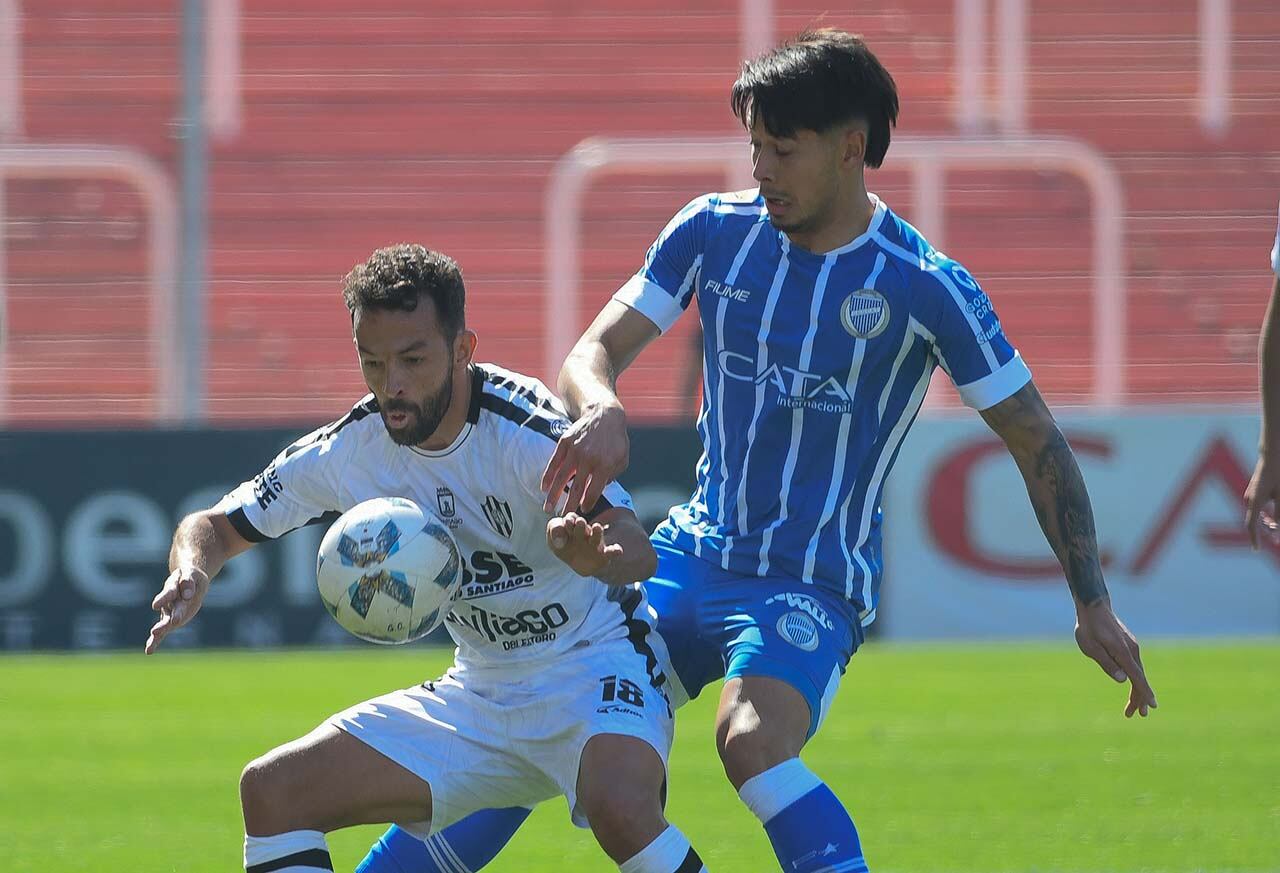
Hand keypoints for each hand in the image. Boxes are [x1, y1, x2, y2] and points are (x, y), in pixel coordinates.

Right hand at [145, 565, 210, 653]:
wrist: (187, 579)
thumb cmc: (192, 576)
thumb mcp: (193, 575)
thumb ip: (188, 583)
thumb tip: (187, 595)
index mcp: (174, 586)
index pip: (170, 592)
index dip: (164, 598)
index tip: (155, 606)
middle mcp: (168, 600)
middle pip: (169, 610)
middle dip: (168, 619)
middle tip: (162, 627)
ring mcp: (168, 611)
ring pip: (164, 622)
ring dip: (160, 630)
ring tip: (154, 636)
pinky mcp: (170, 620)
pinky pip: (163, 631)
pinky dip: (156, 640)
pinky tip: (149, 651)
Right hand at [540, 402, 628, 513]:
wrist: (604, 414)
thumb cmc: (615, 440)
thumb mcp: (622, 459)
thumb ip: (613, 476)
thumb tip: (599, 491)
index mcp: (605, 465)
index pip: (594, 491)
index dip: (588, 504)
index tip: (583, 512)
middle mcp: (588, 459)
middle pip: (576, 489)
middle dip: (569, 506)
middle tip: (564, 519)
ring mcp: (575, 451)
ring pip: (561, 478)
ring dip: (553, 496)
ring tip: (547, 508)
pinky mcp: (564, 443)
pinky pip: (554, 463)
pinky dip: (548, 476)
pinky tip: (544, 488)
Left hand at [546, 512, 622, 577]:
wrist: (580, 564)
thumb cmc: (565, 546)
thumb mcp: (554, 539)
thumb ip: (555, 533)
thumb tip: (559, 540)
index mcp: (572, 526)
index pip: (570, 520)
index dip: (569, 520)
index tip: (567, 521)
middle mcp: (584, 533)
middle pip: (582, 528)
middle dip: (580, 526)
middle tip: (579, 522)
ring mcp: (594, 544)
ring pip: (596, 537)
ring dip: (596, 533)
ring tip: (596, 527)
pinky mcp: (603, 555)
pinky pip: (610, 552)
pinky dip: (615, 551)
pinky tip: (618, 550)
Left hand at [1074, 599, 1156, 717]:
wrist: (1094, 607)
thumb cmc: (1089, 628)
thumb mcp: (1091, 648)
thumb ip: (1106, 663)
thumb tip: (1122, 680)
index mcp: (1123, 653)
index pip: (1137, 677)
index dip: (1144, 693)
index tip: (1152, 706)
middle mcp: (1132, 651)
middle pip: (1139, 678)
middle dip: (1140, 697)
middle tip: (1140, 715)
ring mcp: (1132, 647)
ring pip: (1138, 673)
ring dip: (1137, 690)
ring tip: (1134, 707)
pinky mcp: (1129, 645)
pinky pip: (1134, 666)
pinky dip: (1135, 678)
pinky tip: (1132, 685)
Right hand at [1244, 453, 1279, 548]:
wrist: (1272, 455)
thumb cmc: (1278, 475)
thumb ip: (1279, 514)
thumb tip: (1276, 529)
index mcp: (1254, 501)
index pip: (1251, 525)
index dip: (1254, 539)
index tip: (1257, 550)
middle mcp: (1249, 499)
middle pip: (1256, 520)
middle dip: (1268, 529)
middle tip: (1278, 538)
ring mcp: (1250, 495)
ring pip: (1258, 514)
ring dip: (1269, 519)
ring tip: (1277, 515)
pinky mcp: (1253, 491)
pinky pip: (1259, 507)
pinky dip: (1267, 512)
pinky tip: (1274, 504)